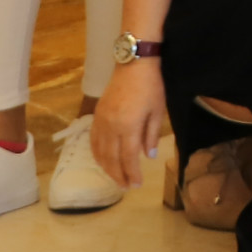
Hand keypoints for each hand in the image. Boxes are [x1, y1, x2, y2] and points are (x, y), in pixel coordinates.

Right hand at [93, 59, 166, 189]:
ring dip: (107, 168)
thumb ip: (151, 136)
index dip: (132, 173)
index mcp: (128, 126)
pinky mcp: (96, 115)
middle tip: (126, 187)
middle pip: (112, 158)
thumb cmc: (151, 87)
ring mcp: (101, 121)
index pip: (128, 157)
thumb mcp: (158, 111)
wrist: (133, 64)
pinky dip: (97, 154)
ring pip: (100, 152)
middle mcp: (111, 126)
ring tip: (116, 178)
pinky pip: (93, 140)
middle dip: (119, 175)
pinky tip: (102, 161)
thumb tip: (148, 157)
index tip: (136, 185)